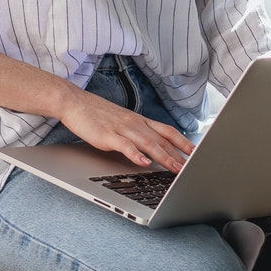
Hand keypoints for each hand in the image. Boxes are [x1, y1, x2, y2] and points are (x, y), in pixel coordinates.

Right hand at [55, 90, 194, 171]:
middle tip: (192, 167)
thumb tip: (151, 150)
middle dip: (179, 154)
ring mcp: (122, 129)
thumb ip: (137, 134)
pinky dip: (135, 155)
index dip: (184, 142)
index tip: (196, 153)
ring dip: (164, 157)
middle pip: (162, 140)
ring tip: (176, 168)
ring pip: (148, 143)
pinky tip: (144, 163)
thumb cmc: (97, 114)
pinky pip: (125, 146)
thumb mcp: (122, 122)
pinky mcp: (107, 135)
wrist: (74, 102)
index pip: (167, 131)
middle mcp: (135, 124)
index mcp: (140, 121)